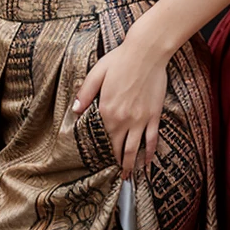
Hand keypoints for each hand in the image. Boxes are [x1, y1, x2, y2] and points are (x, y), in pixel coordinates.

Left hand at [73, 35, 167, 177]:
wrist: (146, 53)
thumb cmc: (120, 60)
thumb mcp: (97, 73)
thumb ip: (85, 93)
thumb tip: (75, 111)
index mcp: (106, 111)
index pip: (103, 137)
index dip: (103, 151)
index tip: (102, 162)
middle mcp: (123, 120)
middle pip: (119, 148)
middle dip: (119, 164)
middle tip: (119, 177)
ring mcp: (140, 119)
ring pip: (135, 148)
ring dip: (132, 165)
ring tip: (130, 177)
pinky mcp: (154, 115)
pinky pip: (152, 139)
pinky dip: (150, 153)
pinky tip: (148, 163)